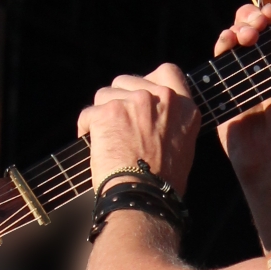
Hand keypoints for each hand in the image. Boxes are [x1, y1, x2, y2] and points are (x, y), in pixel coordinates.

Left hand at [77, 63, 199, 194]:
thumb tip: (151, 115)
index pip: (168, 71)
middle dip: (118, 99)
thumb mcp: (182, 146)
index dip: (148, 81)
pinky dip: (87, 128)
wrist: (142, 198)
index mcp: (184, 107)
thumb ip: (170, 120)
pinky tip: (93, 145)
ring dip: (102, 113)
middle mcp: (161, 98)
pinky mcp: (109, 111)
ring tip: (107, 139)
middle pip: (128, 81)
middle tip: (117, 124)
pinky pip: (89, 112)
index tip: (139, 94)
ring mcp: (135, 102)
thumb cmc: (161, 184)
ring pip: (105, 94)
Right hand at [212, 2, 270, 175]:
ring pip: (235, 34)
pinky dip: (223, 41)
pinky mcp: (224, 83)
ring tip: (246, 36)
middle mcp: (265, 61)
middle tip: (259, 26)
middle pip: (253, 23)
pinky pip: (220, 55)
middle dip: (254, 16)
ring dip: (239, 25)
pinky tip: (229, 41)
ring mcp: (243, 71)